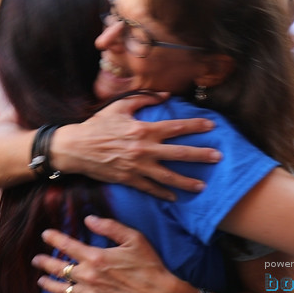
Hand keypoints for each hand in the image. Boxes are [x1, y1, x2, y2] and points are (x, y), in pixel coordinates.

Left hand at [33, 215, 196, 292]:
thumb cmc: (149, 265)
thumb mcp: (133, 239)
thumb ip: (110, 227)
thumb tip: (89, 219)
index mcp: (96, 257)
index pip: (68, 245)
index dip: (54, 238)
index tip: (45, 234)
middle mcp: (89, 277)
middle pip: (59, 268)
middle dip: (45, 262)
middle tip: (36, 259)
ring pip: (61, 290)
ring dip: (48, 284)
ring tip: (41, 280)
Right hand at [52, 94, 220, 200]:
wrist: (75, 148)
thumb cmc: (97, 125)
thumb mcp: (119, 107)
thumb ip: (144, 98)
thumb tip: (165, 94)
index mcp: (144, 129)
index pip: (176, 127)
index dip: (195, 126)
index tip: (211, 126)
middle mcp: (144, 149)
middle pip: (179, 154)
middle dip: (201, 156)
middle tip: (218, 157)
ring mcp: (137, 167)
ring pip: (168, 177)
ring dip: (187, 182)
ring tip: (202, 186)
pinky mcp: (129, 180)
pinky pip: (150, 189)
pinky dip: (164, 194)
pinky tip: (175, 197)